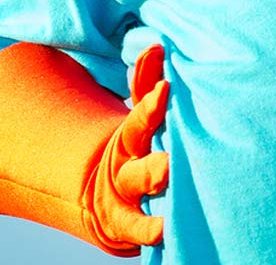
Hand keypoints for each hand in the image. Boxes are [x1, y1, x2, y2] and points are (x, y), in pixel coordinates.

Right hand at [85, 44, 170, 250]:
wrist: (105, 200)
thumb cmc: (135, 153)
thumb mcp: (138, 121)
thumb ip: (145, 86)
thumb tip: (156, 45)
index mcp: (130, 133)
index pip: (141, 114)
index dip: (151, 102)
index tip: (166, 87)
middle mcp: (125, 161)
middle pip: (135, 146)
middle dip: (150, 138)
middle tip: (171, 146)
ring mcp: (126, 192)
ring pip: (138, 183)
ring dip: (153, 177)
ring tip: (169, 171)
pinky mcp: (127, 223)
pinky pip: (136, 227)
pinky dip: (148, 229)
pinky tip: (163, 229)